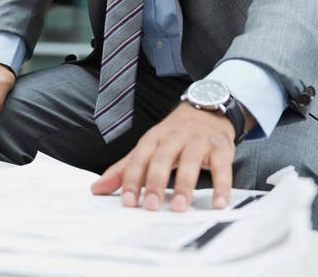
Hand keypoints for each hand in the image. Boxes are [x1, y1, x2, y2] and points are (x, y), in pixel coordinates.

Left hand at [91, 102, 236, 211]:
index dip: (131, 180)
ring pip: (189, 162)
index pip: (138, 159)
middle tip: (151, 207)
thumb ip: (124, 169)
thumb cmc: (173, 136)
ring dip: (184, 185)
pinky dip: (221, 185)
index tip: (127, 203)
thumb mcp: (147, 148)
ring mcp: (197, 141)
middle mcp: (173, 137)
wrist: (205, 110)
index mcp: (152, 139)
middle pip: (161, 159)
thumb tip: (96, 188)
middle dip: (154, 182)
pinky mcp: (220, 148)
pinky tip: (219, 203)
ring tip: (179, 208)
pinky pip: (221, 167)